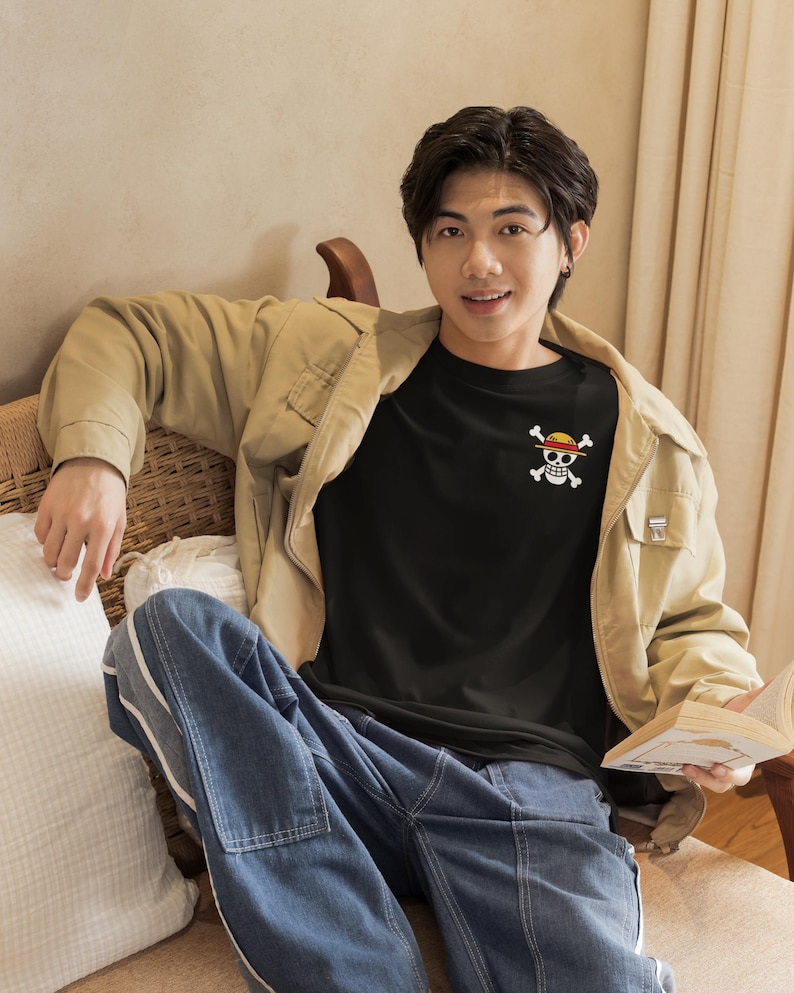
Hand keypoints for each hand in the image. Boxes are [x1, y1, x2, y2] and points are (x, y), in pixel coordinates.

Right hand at [35, 457, 126, 601]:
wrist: (94, 463)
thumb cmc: (110, 494)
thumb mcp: (120, 521)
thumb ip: (112, 549)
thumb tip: (104, 575)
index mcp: (103, 526)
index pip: (91, 564)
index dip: (84, 585)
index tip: (79, 597)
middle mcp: (81, 521)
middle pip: (66, 561)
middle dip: (65, 574)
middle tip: (66, 575)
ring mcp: (62, 513)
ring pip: (49, 551)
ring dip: (53, 561)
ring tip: (60, 559)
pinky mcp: (47, 506)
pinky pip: (40, 534)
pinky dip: (45, 542)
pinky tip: (54, 539)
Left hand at [681, 685, 766, 792]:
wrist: (727, 717)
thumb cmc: (741, 714)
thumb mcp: (750, 705)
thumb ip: (763, 696)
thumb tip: (777, 680)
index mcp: (747, 761)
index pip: (740, 775)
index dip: (730, 774)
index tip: (718, 767)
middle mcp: (731, 771)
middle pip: (721, 783)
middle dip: (709, 778)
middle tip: (695, 766)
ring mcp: (714, 771)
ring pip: (707, 782)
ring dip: (696, 775)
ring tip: (685, 765)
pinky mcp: (701, 766)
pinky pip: (693, 772)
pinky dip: (686, 767)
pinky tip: (672, 757)